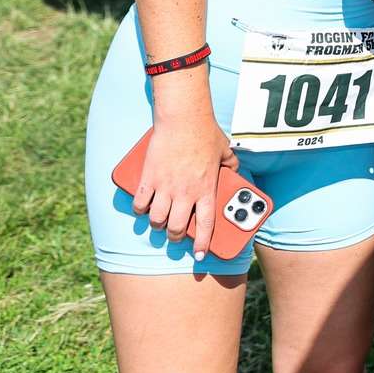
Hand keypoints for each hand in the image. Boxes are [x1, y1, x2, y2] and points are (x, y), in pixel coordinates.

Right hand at [134, 110, 238, 258]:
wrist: (183, 118)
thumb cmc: (205, 132)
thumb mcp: (225, 150)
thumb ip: (230, 164)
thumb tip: (233, 171)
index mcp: (206, 188)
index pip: (206, 224)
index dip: (203, 243)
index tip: (200, 254)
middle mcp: (185, 192)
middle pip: (177, 228)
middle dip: (176, 236)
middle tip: (176, 233)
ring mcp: (165, 186)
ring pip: (156, 220)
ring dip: (157, 225)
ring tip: (160, 221)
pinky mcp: (148, 178)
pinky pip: (140, 204)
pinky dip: (140, 210)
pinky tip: (143, 208)